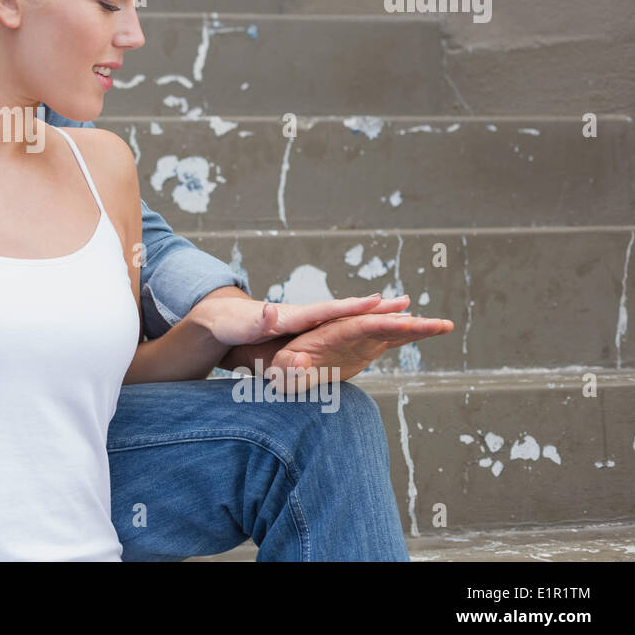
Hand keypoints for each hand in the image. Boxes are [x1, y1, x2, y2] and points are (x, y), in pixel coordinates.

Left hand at [192, 291, 411, 346]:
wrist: (226, 320)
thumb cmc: (234, 326)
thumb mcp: (243, 325)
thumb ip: (260, 320)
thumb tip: (271, 310)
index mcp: (295, 316)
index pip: (328, 310)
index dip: (351, 307)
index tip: (376, 301)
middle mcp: (309, 316)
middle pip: (348, 311)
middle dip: (376, 308)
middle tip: (407, 303)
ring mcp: (313, 323)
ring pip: (351, 320)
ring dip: (378, 316)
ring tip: (409, 312)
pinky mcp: (312, 332)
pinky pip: (345, 330)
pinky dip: (366, 327)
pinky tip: (384, 329)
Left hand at [262, 296, 452, 387]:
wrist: (276, 360)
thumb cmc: (275, 366)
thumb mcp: (276, 369)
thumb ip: (286, 367)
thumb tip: (299, 361)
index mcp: (324, 330)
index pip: (351, 319)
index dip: (374, 313)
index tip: (398, 308)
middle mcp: (343, 327)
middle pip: (377, 320)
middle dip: (404, 320)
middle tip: (434, 322)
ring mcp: (354, 335)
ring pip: (388, 327)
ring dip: (414, 326)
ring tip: (444, 325)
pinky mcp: (360, 345)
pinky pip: (388, 338)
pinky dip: (406, 334)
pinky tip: (427, 331)